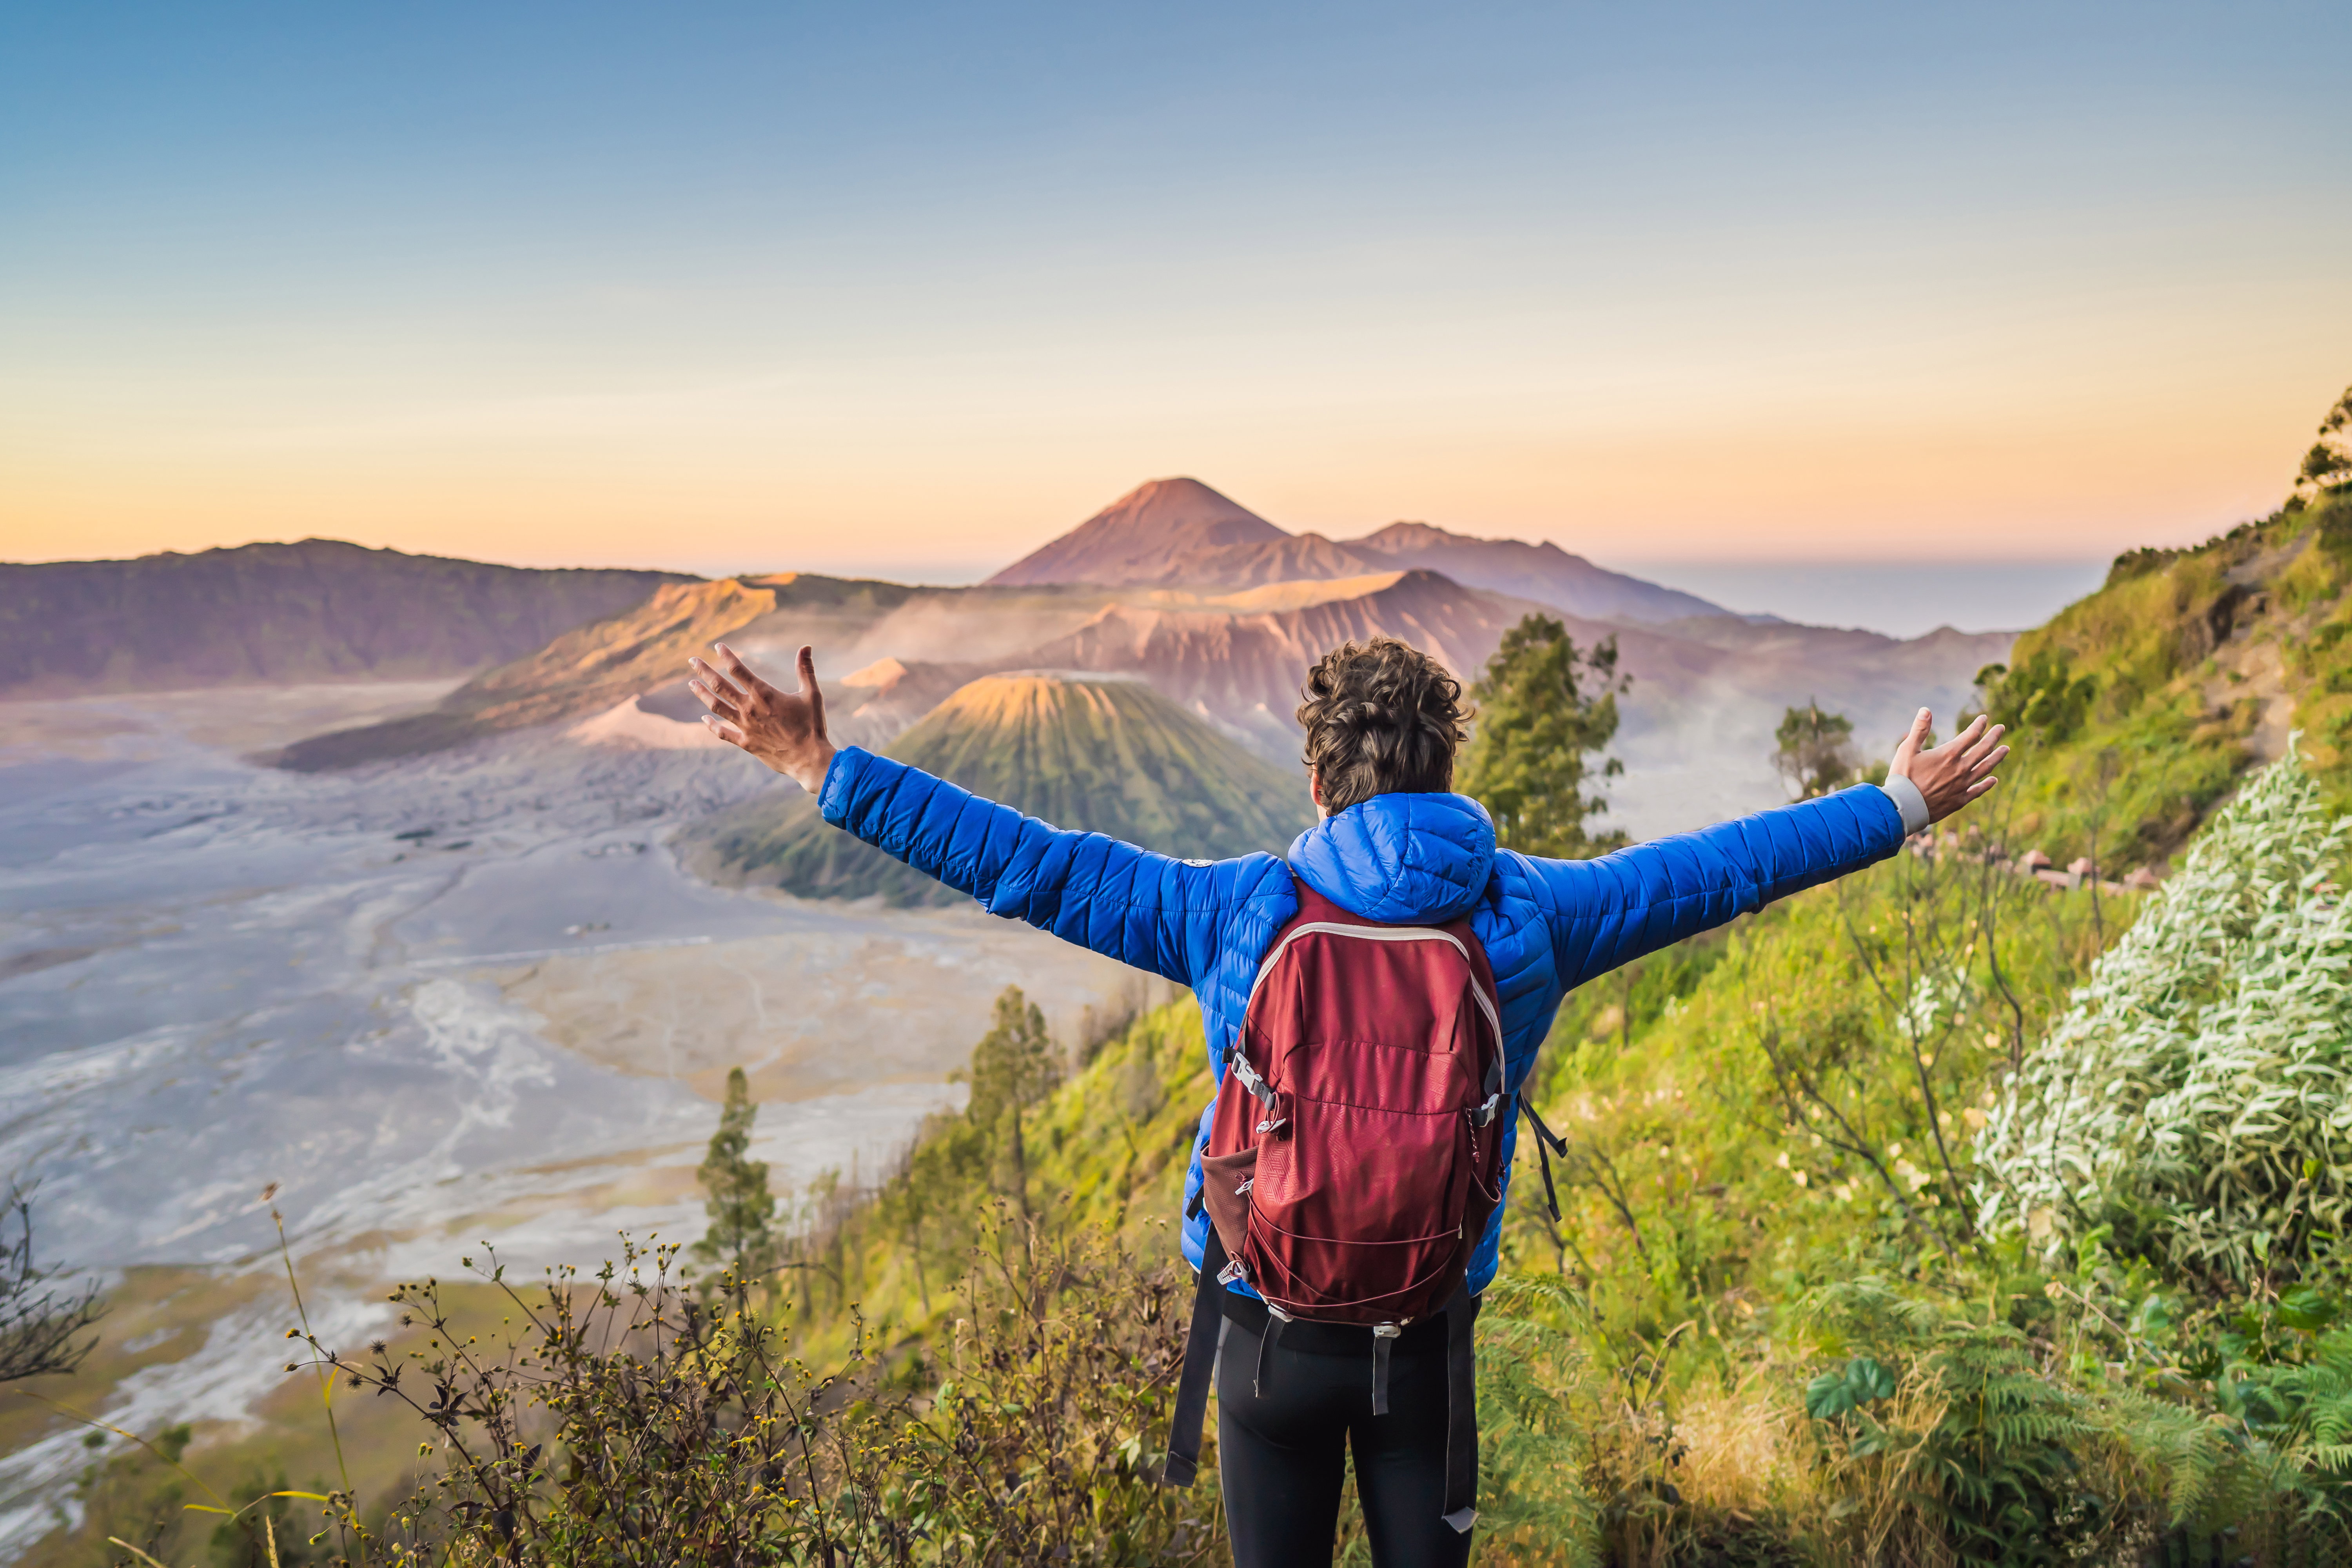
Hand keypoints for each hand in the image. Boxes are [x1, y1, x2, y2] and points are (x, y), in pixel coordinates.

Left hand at [688, 644, 835, 793]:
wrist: (809, 759)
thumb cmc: (812, 725)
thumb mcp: (811, 694)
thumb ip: (805, 669)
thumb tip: (806, 646)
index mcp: (764, 694)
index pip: (738, 669)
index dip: (726, 655)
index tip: (718, 646)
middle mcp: (750, 708)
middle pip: (720, 685)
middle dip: (704, 670)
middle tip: (692, 660)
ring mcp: (745, 726)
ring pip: (716, 706)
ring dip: (702, 694)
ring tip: (691, 683)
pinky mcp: (746, 743)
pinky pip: (723, 733)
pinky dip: (711, 726)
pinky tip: (704, 719)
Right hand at [1889, 708, 2006, 824]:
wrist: (1904, 807)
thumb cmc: (1903, 777)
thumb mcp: (1907, 750)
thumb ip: (1919, 730)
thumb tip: (1926, 709)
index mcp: (1949, 754)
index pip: (1971, 735)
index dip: (1979, 725)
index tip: (1984, 718)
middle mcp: (1960, 768)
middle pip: (1983, 749)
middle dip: (1993, 737)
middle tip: (2001, 728)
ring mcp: (1962, 785)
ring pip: (1986, 768)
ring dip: (1997, 757)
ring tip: (2006, 749)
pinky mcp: (1960, 800)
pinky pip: (1978, 790)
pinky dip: (1987, 784)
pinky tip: (1994, 780)